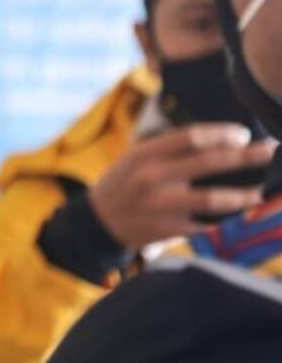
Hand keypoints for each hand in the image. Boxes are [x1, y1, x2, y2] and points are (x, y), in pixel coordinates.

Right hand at [89, 123, 276, 249]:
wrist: (97, 222)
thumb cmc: (122, 183)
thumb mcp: (134, 157)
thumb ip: (168, 149)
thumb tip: (218, 141)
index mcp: (144, 154)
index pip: (191, 137)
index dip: (222, 133)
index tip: (242, 134)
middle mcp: (152, 178)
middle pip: (209, 162)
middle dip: (246, 156)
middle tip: (269, 151)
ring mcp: (160, 206)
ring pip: (213, 199)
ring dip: (243, 195)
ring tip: (261, 192)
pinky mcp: (166, 229)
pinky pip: (204, 224)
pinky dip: (224, 219)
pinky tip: (238, 214)